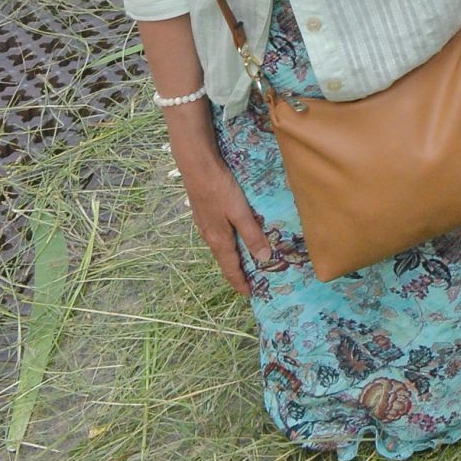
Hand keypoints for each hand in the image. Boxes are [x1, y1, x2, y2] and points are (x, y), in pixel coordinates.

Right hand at [181, 149, 272, 294]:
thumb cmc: (220, 188)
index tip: (249, 294)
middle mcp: (209, 235)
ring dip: (232, 255)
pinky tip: (234, 232)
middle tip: (252, 279)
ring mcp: (205, 223)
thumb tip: (264, 259)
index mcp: (218, 240)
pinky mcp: (204, 212)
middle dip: (237, 271)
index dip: (240, 282)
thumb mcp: (240, 212)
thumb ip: (251, 234)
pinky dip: (228, 240)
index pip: (230, 268)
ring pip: (221, 246)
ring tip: (245, 258)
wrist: (196, 166)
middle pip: (225, 259)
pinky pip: (218, 233)